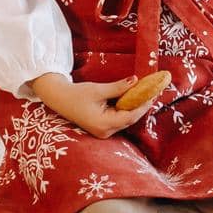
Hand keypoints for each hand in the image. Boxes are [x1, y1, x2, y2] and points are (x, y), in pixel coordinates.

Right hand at [31, 73, 160, 138]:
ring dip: (135, 107)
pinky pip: (120, 119)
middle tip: (152, 91)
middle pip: (129, 119)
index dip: (143, 105)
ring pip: (126, 119)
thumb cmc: (77, 94)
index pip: (129, 117)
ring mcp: (103, 132)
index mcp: (103, 125)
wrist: (60, 99)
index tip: (152, 93)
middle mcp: (104, 132)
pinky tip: (134, 98)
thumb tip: (136, 80)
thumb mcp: (98, 90)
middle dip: (141, 106)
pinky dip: (127, 109)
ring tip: (146, 93)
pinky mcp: (103, 128)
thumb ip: (118, 87)